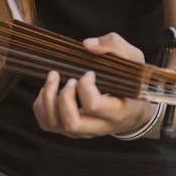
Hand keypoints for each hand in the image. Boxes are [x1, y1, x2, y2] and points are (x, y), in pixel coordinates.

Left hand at [32, 31, 153, 138]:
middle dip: (64, 96)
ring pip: (55, 124)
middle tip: (70, 79)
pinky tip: (50, 89)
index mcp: (117, 112)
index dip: (85, 85)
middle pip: (72, 123)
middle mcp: (98, 127)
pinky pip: (46, 123)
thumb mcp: (133, 60)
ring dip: (48, 98)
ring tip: (54, 78)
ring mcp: (81, 131)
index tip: (90, 73)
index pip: (93, 105)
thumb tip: (87, 45)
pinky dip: (41, 104)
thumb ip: (114, 46)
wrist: (132, 111)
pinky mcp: (69, 130)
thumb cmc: (131, 83)